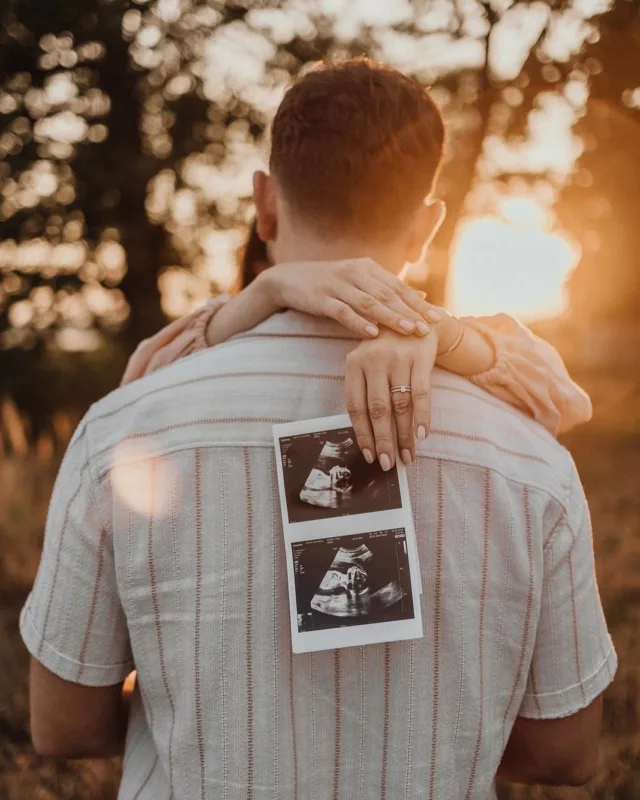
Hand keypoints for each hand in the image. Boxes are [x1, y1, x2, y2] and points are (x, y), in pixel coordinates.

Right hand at [261, 258, 440, 337]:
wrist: (288, 279)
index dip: (419, 303)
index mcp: (368, 267)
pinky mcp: (321, 298)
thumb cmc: (329, 284)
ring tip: (409, 331)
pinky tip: (372, 334)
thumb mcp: (359, 281)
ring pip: (369, 303)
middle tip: (430, 327)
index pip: (398, 287)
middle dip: (411, 312)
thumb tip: (420, 298)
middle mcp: (355, 272)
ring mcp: (338, 285)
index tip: (439, 317)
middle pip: (388, 294)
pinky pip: (342, 311)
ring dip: (391, 318)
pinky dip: (358, 322)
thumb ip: (386, 289)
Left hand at [345, 328, 438, 468]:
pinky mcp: (420, 357)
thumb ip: (365, 392)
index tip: (369, 455)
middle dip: (384, 440)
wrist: (411, 316)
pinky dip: (422, 416)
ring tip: (407, 456)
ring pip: (400, 405)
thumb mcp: (366, 364)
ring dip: (404, 435)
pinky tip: (422, 435)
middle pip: (378, 409)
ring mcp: (398, 358)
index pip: (356, 406)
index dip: (363, 434)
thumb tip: (370, 437)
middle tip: (387, 464)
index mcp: (354, 364)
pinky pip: (422, 393)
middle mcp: (374, 360)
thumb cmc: (385, 350)